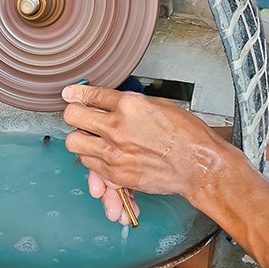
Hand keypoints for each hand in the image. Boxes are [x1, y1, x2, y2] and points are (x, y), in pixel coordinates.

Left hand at [62, 84, 228, 220]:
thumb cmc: (186, 134)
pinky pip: (89, 165)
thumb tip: (107, 99)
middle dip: (74, 115)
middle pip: (72, 117)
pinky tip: (106, 154)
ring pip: (74, 143)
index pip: (90, 94)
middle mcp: (117, 128)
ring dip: (82, 139)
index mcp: (129, 105)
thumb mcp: (157, 104)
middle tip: (80, 116)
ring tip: (94, 138)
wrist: (198, 164)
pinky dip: (94, 159)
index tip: (70, 94)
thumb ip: (128, 102)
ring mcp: (114, 153)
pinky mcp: (116, 174)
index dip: (77, 93)